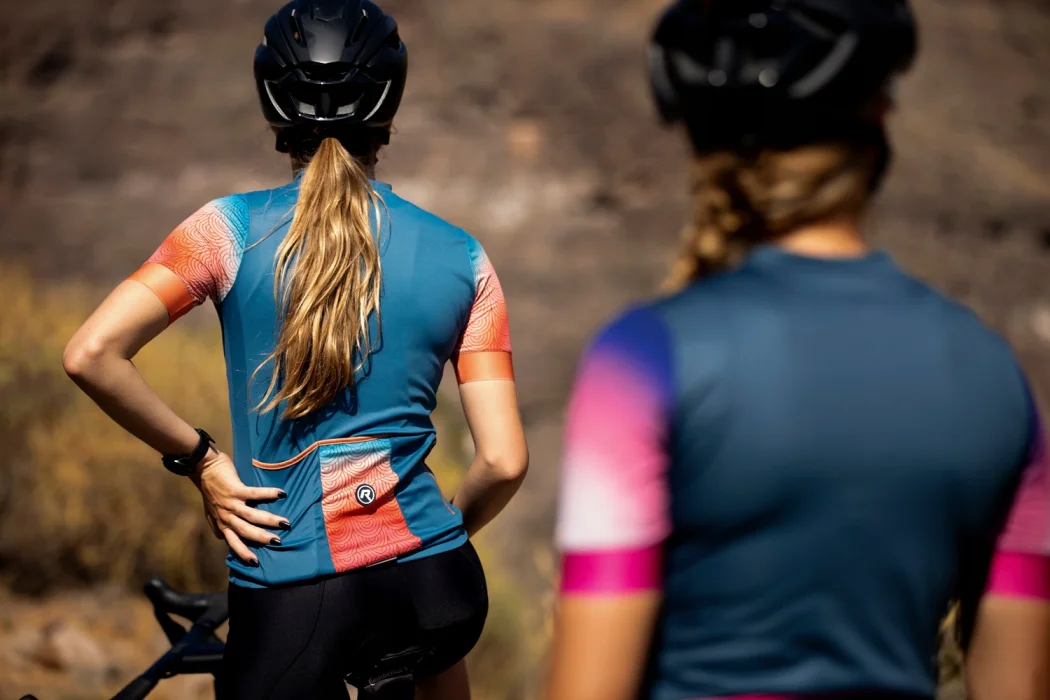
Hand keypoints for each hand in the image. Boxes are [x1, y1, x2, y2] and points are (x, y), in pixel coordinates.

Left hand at [192, 450, 287, 565]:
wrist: (201, 468)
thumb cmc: (209, 489)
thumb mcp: (209, 511)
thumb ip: (216, 525)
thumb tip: (222, 538)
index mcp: (222, 522)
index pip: (233, 542)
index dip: (243, 553)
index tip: (256, 562)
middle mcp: (226, 516)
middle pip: (245, 531)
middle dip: (261, 538)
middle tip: (277, 542)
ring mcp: (231, 503)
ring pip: (252, 516)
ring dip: (269, 520)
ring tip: (285, 523)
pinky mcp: (235, 489)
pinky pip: (254, 494)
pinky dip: (268, 494)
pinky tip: (281, 494)